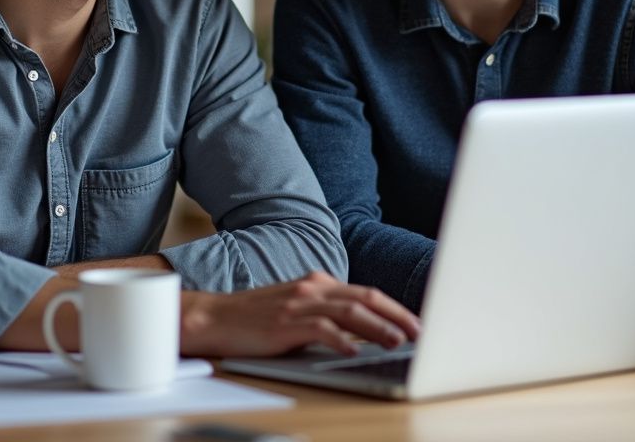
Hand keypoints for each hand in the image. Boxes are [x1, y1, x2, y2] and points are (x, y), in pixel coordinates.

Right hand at [179, 271, 420, 357]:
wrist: (215, 318)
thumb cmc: (257, 319)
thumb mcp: (297, 309)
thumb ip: (327, 314)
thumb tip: (364, 335)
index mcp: (318, 283)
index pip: (366, 292)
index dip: (394, 308)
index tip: (415, 323)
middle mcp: (312, 287)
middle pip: (365, 297)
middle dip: (396, 314)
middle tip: (419, 331)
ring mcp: (298, 303)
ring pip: (348, 311)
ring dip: (377, 326)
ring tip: (397, 341)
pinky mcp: (284, 322)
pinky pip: (319, 328)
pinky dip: (340, 339)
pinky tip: (355, 351)